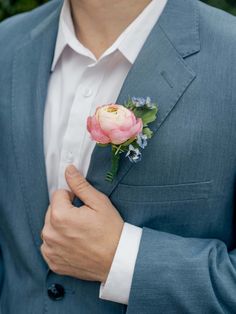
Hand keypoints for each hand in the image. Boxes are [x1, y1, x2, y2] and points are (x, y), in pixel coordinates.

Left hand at [40, 165, 123, 281]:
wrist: (118, 260)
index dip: (72, 197)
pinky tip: (75, 244)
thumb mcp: (99, 202)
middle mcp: (49, 233)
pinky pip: (50, 245)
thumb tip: (68, 170)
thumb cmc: (111, 231)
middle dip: (65, 211)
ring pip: (51, 228)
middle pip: (52, 211)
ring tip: (81, 233)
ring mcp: (50, 250)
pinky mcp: (53, 262)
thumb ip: (80, 185)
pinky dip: (60, 243)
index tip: (84, 206)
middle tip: (84, 220)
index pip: (58, 194)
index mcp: (59, 215)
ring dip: (61, 227)